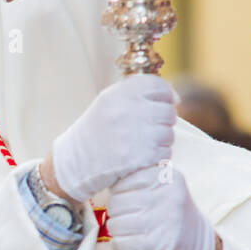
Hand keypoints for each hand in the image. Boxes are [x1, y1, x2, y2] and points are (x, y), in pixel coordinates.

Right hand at [51, 75, 175, 201]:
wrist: (75, 163)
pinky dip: (156, 158)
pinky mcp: (140, 156)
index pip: (158, 86)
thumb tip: (175, 98)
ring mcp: (135, 134)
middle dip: (162, 123)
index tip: (162, 105)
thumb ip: (137, 96)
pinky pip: (164, 153)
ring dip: (160, 142)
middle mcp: (128, 110)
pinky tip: (139, 158)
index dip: (165, 96)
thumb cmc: (95, 133)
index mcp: (119, 94)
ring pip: (168, 134)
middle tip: (145, 131)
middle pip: (167, 112)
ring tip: (139, 145)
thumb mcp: (109, 103)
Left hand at [107, 164, 216, 249]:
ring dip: (116, 230)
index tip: (127, 199)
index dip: (118, 193)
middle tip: (127, 216)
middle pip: (116, 203)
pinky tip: (128, 242)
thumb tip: (104, 180)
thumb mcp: (162, 187)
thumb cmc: (171, 212)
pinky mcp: (157, 243)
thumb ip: (139, 178)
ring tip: (128, 229)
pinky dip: (120, 244)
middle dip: (116, 213)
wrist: (198, 242)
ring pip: (116, 224)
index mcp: (165, 176)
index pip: (122, 181)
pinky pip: (121, 242)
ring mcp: (162, 220)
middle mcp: (165, 195)